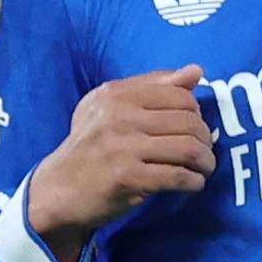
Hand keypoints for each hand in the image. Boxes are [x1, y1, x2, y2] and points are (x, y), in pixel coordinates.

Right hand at [21, 68, 218, 247]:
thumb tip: (197, 71)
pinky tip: (193, 184)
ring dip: (205, 162)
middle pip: (189, 123)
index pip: (180, 96)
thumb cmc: (89, 146)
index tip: (193, 129)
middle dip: (205, 140)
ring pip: (188, 149)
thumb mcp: (111, 107)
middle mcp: (119, 116)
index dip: (196, 114)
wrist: (57, 190)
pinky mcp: (126, 178)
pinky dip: (194, 182)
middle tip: (203, 153)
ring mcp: (122, 148)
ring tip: (203, 168)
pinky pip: (177, 176)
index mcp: (117, 94)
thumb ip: (153, 86)